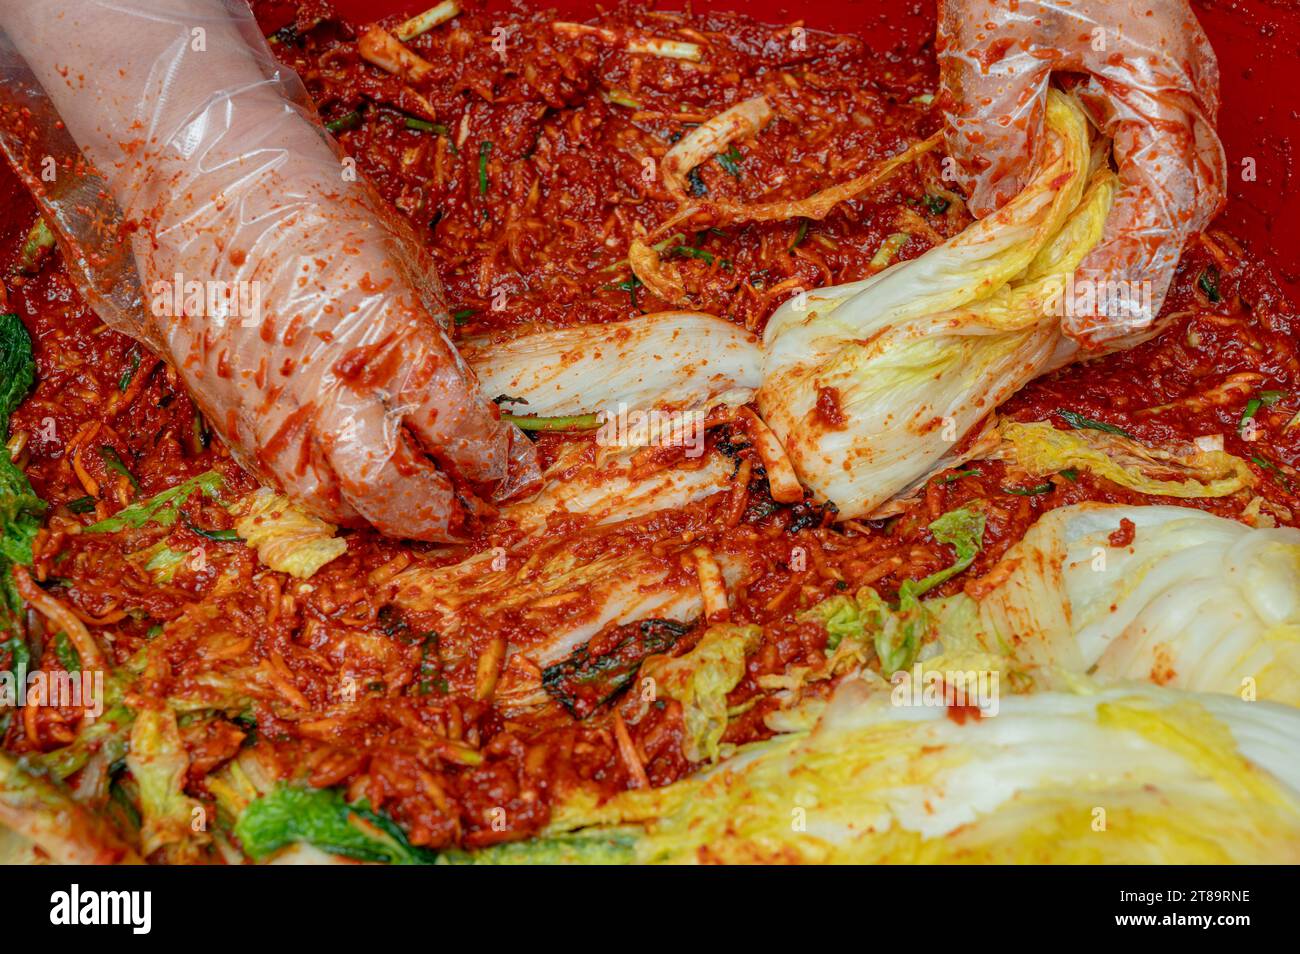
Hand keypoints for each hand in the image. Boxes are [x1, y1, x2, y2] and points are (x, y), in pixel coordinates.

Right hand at [0, 0, 537, 539]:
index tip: (516, 475)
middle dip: (436, 514)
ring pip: (330, 501)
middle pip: (389, 487)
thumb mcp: (406, 272)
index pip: (456, 427)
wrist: (213, 184)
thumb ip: (430, 349)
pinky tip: (352, 481)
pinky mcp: (226, 415)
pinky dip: (328, 493)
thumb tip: (461, 415)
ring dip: (381, 515)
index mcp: (387, 332)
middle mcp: (324, 380)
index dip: (495, 463)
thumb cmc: (325, 217)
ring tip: (412, 503)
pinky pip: (282, 482)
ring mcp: (267, 404)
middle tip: (465, 515)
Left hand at [937, 0, 1225, 347]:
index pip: (1163, 201)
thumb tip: (1005, 209)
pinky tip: (1074, 236)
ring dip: (1128, 245)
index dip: (1129, 271)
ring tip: (1077, 298)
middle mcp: (1177, 87)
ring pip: (1168, 187)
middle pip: (1180, 205)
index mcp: (1156, 79)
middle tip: (1079, 328)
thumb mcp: (993, 46)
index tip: (1090, 324)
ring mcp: (1165, 84)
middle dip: (1135, 272)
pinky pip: (1143, 162)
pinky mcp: (1139, 84)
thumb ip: (1001, 136)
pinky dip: (1117, 209)